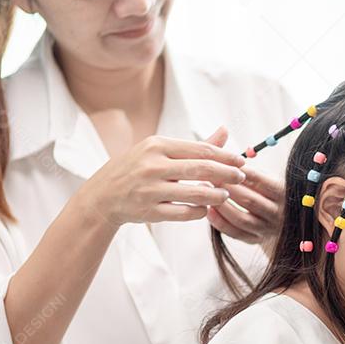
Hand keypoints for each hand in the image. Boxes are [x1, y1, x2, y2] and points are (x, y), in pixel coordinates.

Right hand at [78, 124, 245, 226]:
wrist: (102, 196)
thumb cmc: (137, 169)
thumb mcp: (159, 151)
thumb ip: (194, 146)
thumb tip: (225, 131)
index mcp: (156, 146)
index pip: (201, 150)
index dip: (226, 156)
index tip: (242, 161)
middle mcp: (152, 165)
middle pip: (202, 169)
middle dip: (227, 174)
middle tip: (241, 178)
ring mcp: (150, 190)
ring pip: (196, 193)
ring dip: (217, 195)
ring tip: (226, 194)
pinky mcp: (149, 211)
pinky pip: (184, 213)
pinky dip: (199, 211)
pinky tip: (205, 209)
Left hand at [207, 164, 284, 253]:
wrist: (283, 223)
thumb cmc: (269, 194)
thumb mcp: (268, 179)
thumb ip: (251, 171)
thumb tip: (226, 154)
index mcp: (283, 193)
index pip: (261, 181)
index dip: (241, 172)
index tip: (223, 163)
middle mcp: (278, 213)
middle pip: (250, 200)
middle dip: (227, 187)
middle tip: (209, 176)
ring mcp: (267, 229)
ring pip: (241, 218)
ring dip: (221, 205)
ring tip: (206, 192)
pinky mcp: (256, 240)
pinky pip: (235, 233)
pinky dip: (220, 222)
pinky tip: (208, 211)